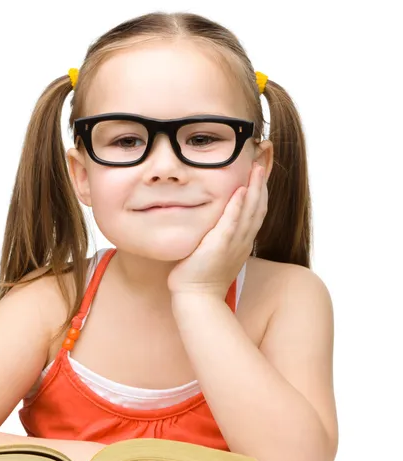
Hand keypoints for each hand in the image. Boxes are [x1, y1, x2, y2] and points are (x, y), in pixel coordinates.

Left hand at [167, 162, 267, 298]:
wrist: (197, 298)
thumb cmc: (201, 277)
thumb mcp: (214, 253)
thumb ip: (217, 236)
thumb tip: (212, 223)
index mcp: (242, 242)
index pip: (256, 212)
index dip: (260, 192)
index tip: (261, 173)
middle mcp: (243, 241)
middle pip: (258, 208)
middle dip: (262, 184)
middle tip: (264, 162)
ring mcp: (234, 244)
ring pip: (250, 212)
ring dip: (255, 189)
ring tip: (258, 168)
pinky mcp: (220, 247)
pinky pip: (231, 223)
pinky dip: (237, 206)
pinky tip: (240, 191)